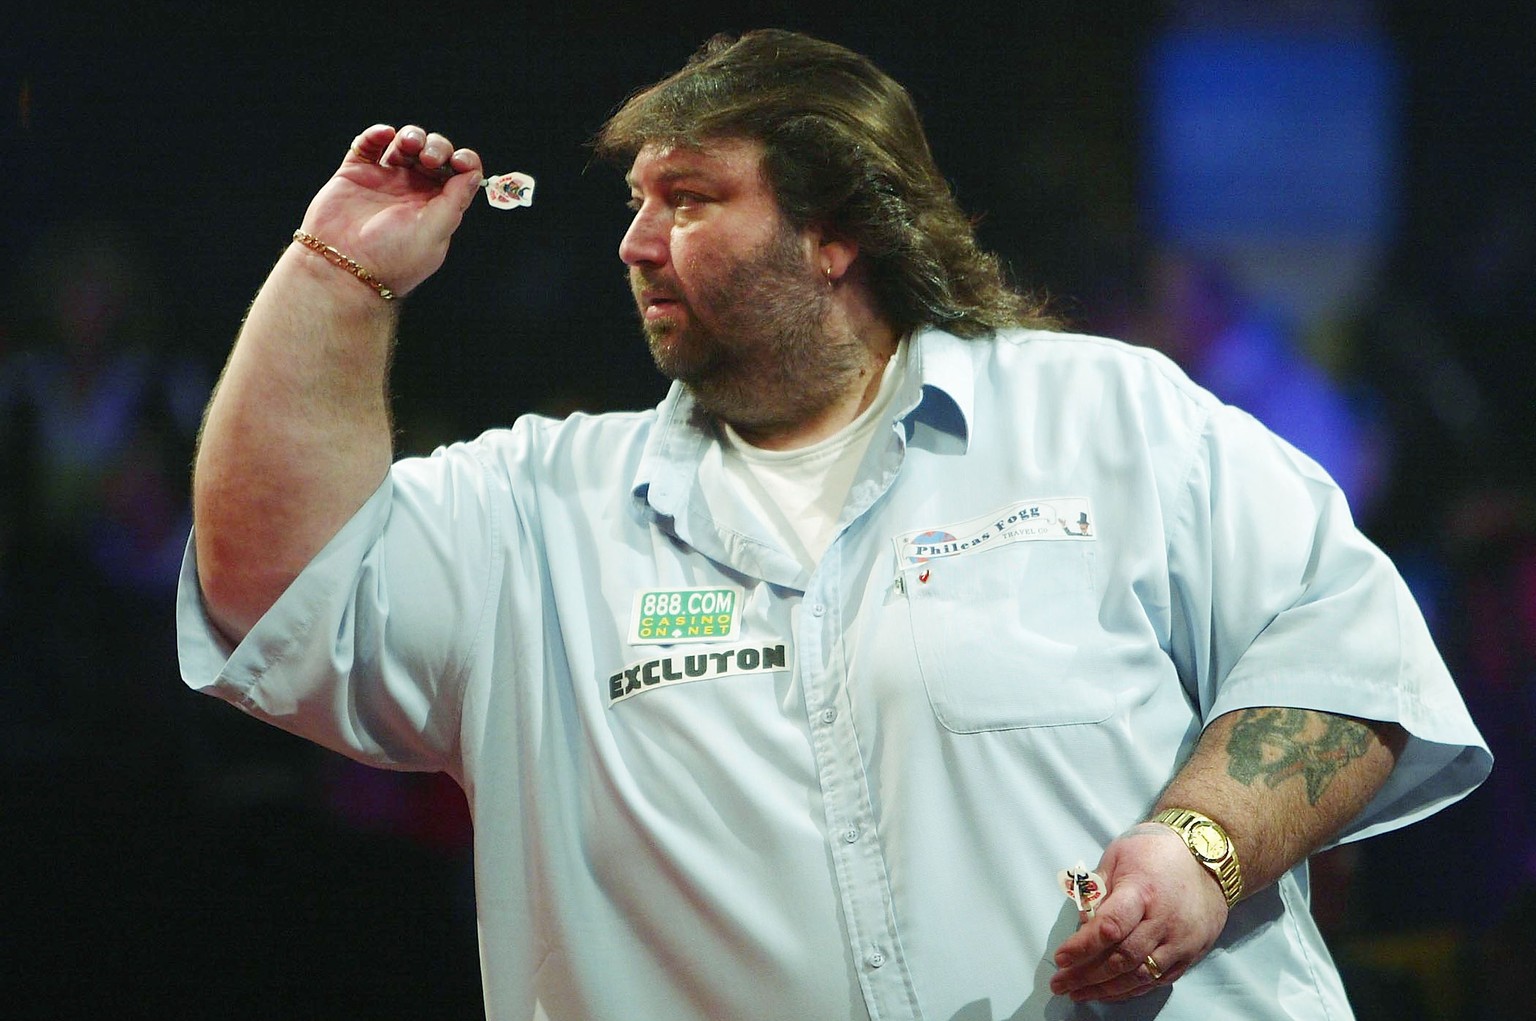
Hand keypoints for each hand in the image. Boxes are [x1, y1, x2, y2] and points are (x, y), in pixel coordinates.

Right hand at [297, 123, 485, 297]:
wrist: (343, 267)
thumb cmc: (391, 258)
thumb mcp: (434, 232)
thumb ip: (455, 201)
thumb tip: (474, 174)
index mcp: (437, 208)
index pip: (459, 176)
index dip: (464, 162)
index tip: (459, 161)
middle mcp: (412, 192)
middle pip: (435, 155)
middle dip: (437, 147)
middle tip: (429, 159)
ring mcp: (384, 181)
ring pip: (404, 145)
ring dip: (411, 136)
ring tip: (407, 144)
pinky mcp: (356, 174)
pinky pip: (369, 145)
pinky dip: (377, 134)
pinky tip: (385, 135)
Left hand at [1048, 823, 1227, 1002]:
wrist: (1207, 857)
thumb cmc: (1154, 851)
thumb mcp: (1117, 855)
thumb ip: (1097, 890)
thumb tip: (1082, 924)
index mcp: (1143, 891)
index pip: (1110, 927)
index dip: (1083, 946)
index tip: (1060, 958)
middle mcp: (1164, 921)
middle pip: (1122, 958)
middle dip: (1087, 975)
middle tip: (1060, 983)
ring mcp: (1181, 941)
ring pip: (1140, 975)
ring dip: (1106, 989)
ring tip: (1079, 993)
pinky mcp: (1191, 953)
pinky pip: (1158, 980)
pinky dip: (1132, 989)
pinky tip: (1109, 991)